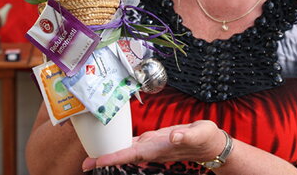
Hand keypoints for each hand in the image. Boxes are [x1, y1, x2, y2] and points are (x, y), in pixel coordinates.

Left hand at [82, 120, 226, 170]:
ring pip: (127, 150)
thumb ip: (187, 135)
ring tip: (92, 156)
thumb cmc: (206, 139)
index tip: (98, 161)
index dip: (115, 157)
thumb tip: (174, 136)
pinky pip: (134, 144)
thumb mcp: (200, 133)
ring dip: (111, 153)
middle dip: (105, 159)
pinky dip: (122, 145)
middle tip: (85, 163)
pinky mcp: (155, 141)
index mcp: (160, 147)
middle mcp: (153, 149)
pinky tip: (114, 144)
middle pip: (124, 155)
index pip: (133, 153)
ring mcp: (153, 146)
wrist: (211, 145)